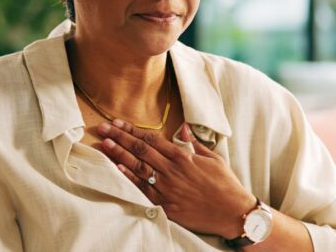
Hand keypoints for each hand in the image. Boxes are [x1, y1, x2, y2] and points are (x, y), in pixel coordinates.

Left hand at [95, 120, 254, 238]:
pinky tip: (117, 169)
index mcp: (183, 156)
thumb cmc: (226, 184)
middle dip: (119, 137)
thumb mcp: (214, 158)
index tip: (118, 123)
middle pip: (140, 150)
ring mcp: (168, 187)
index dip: (133, 130)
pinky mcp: (167, 205)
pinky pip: (144, 190)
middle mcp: (172, 170)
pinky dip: (130, 178)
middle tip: (102, 128)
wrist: (233, 212)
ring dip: (119, 155)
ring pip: (138, 167)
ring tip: (104, 144)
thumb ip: (195, 143)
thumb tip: (183, 127)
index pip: (152, 139)